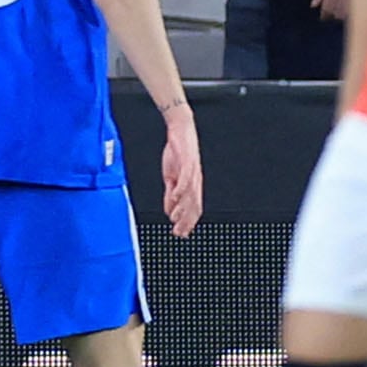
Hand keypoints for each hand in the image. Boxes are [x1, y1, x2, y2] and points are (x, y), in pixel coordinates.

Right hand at [160, 104, 202, 236]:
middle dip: (186, 222)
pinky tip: (175, 199)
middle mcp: (196, 182)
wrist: (181, 131)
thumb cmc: (177, 153)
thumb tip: (170, 210)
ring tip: (175, 220)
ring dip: (182, 210)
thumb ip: (171, 194)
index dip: (188, 223)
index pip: (193, 209)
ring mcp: (193, 173)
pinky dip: (180, 191)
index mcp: (193, 186)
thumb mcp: (171, 177)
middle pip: (194, 206)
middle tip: (179, 233)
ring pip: (190, 196)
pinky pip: (185, 180)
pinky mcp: (187, 163)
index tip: (181, 234)